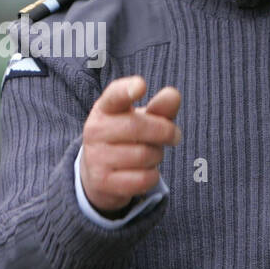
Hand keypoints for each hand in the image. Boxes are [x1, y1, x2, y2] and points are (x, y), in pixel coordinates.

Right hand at [80, 76, 181, 213]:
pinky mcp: (102, 182)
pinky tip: (144, 172)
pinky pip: (143, 179)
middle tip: (174, 136)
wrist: (97, 173)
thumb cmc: (126, 138)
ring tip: (151, 154)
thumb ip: (159, 107)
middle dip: (165, 132)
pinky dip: (152, 176)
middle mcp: (95, 130)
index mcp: (105, 108)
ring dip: (157, 156)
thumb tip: (173, 95)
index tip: (141, 86)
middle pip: (139, 127)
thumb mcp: (141, 119)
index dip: (127, 90)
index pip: (115, 95)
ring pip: (144, 155)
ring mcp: (95, 157)